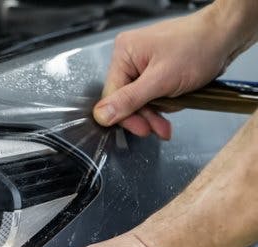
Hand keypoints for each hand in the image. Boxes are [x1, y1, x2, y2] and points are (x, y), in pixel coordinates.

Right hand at [94, 4, 244, 139]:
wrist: (226, 35)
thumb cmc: (198, 47)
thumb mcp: (161, 79)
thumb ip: (129, 100)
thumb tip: (101, 115)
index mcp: (124, 54)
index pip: (113, 95)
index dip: (126, 115)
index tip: (142, 129)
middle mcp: (130, 57)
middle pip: (126, 99)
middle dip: (145, 115)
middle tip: (158, 129)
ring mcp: (144, 64)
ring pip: (141, 100)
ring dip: (156, 112)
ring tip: (167, 123)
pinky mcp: (157, 69)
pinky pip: (152, 94)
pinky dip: (163, 103)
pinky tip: (174, 105)